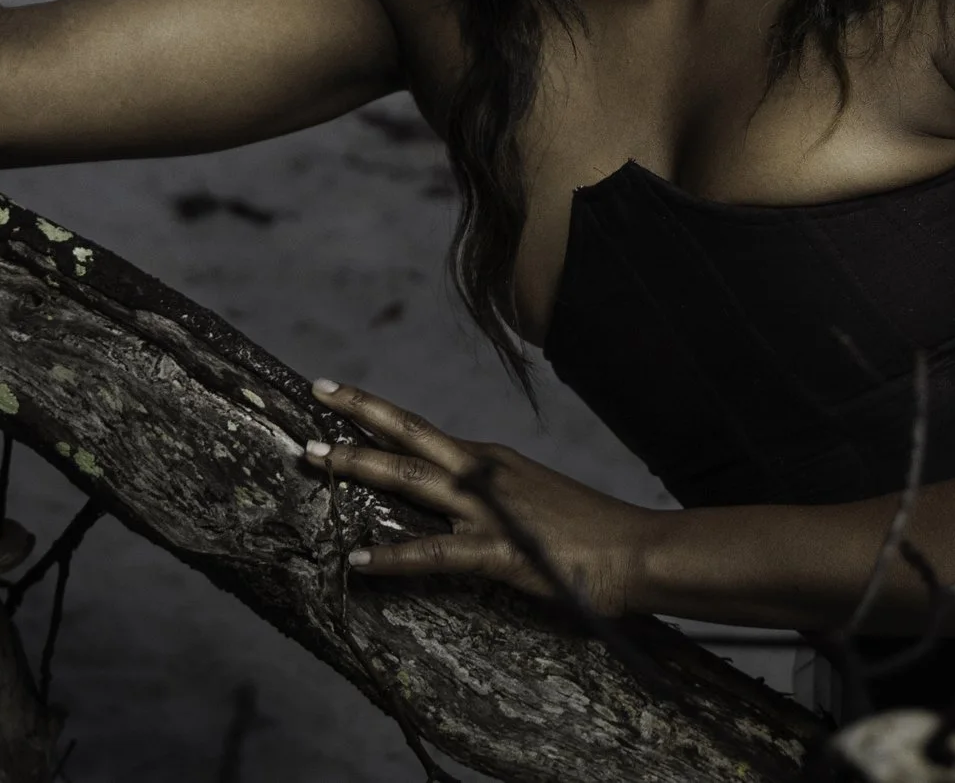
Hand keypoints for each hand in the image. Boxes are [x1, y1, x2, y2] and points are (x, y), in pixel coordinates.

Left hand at [305, 378, 657, 615]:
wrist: (638, 549)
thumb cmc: (592, 532)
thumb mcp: (534, 500)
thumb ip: (494, 498)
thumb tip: (463, 504)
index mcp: (491, 461)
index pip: (424, 432)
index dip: (381, 414)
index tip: (341, 396)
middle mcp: (483, 473)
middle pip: (411, 434)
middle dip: (359, 414)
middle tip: (316, 393)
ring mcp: (488, 508)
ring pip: (411, 477)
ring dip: (360, 465)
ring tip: (316, 459)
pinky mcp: (498, 549)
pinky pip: (434, 552)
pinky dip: (393, 556)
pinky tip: (359, 560)